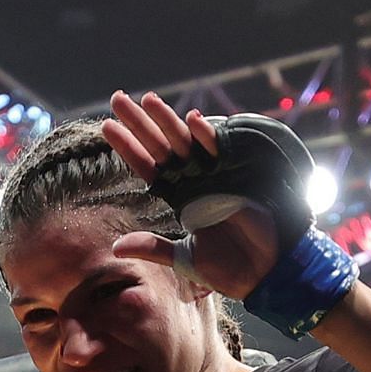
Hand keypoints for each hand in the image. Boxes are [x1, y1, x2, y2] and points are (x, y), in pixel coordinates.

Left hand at [101, 91, 280, 297]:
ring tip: (147, 100)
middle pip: (160, 146)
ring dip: (167, 121)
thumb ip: (153, 248)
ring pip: (184, 142)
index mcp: (178, 196)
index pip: (147, 166)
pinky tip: (191, 118)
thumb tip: (116, 248)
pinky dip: (206, 135)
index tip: (107, 126)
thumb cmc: (225, 269)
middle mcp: (191, 181)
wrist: (263, 273)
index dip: (128, 147)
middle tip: (118, 98)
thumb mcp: (184, 260)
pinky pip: (217, 151)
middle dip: (140, 123)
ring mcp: (212, 176)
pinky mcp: (235, 177)